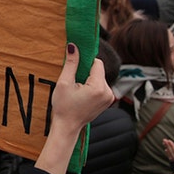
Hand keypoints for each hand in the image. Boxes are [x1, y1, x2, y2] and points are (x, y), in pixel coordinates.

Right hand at [35, 44, 113, 173]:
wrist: (67, 127)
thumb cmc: (63, 107)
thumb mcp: (64, 83)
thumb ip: (71, 63)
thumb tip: (74, 46)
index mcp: (98, 87)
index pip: (97, 63)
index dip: (85, 62)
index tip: (75, 66)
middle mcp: (108, 92)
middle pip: (99, 70)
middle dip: (86, 72)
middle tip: (74, 82)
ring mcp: (109, 98)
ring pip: (99, 77)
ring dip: (89, 79)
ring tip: (77, 89)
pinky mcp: (108, 101)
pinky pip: (101, 85)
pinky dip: (92, 85)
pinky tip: (82, 94)